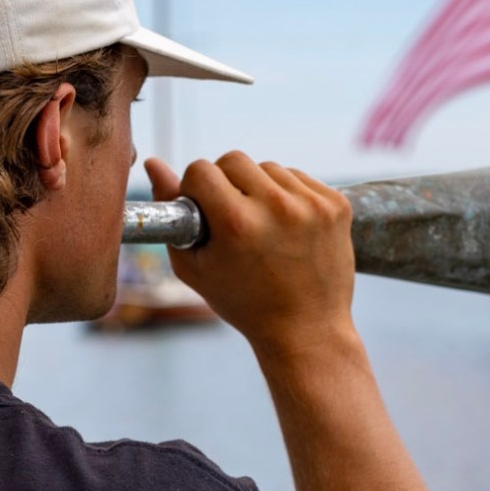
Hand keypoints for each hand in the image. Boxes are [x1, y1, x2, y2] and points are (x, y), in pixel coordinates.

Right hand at [144, 153, 355, 357]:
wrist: (306, 330)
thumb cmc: (243, 303)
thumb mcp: (195, 266)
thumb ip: (171, 212)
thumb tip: (153, 163)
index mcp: (237, 223)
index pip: (202, 170)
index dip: (195, 189)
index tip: (204, 211)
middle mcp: (277, 207)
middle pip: (234, 160)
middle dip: (226, 182)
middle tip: (232, 217)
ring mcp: (312, 205)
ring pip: (269, 167)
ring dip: (260, 188)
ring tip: (264, 228)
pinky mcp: (337, 204)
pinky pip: (299, 179)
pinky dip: (289, 196)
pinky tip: (288, 229)